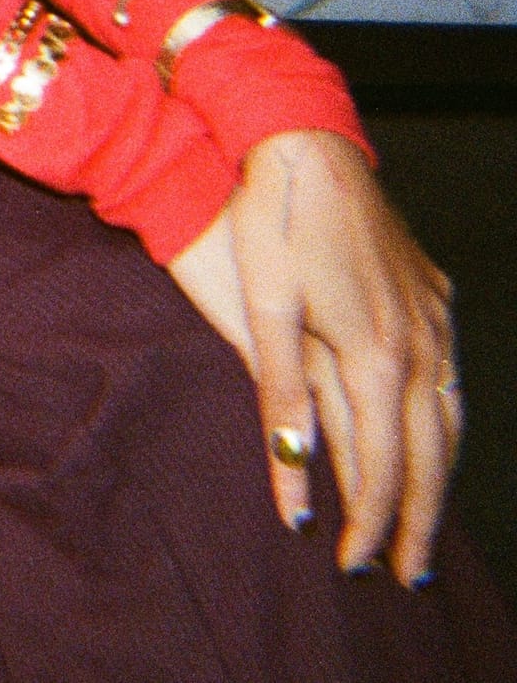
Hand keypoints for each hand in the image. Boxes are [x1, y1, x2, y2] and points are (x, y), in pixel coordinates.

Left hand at [168, 131, 458, 583]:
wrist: (306, 142)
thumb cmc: (275, 223)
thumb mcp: (265, 311)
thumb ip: (282, 401)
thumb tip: (291, 487)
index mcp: (375, 356)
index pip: (379, 468)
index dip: (369, 523)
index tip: (355, 564)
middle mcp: (418, 344)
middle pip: (427, 458)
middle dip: (416, 521)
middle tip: (406, 573)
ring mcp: (432, 317)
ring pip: (449, 420)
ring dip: (438, 478)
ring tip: (423, 525)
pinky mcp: (431, 292)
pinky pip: (449, 377)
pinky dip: (444, 424)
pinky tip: (435, 438)